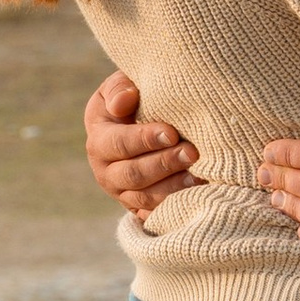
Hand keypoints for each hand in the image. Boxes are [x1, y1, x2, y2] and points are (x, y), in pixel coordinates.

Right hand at [83, 71, 198, 229]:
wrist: (143, 125)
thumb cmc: (136, 99)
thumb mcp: (122, 86)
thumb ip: (119, 89)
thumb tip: (122, 103)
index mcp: (99, 140)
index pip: (119, 143)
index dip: (145, 139)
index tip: (172, 133)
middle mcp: (106, 171)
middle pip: (133, 174)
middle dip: (164, 164)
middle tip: (193, 153)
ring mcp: (123, 193)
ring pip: (145, 198)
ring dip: (173, 188)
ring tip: (200, 176)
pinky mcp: (139, 208)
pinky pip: (156, 214)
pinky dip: (176, 207)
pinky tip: (198, 196)